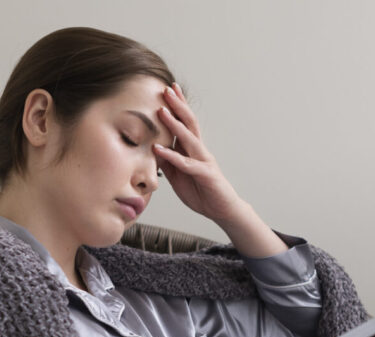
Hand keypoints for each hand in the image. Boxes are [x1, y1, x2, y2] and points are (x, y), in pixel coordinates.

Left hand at [153, 83, 244, 223]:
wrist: (223, 210)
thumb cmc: (202, 192)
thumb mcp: (178, 176)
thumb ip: (168, 163)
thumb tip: (152, 150)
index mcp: (194, 149)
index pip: (185, 123)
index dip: (178, 106)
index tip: (168, 90)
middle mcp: (200, 151)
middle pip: (189, 123)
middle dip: (178, 105)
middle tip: (166, 89)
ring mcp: (204, 161)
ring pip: (189, 138)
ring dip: (174, 124)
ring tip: (162, 111)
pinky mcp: (205, 175)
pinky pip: (186, 164)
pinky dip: (171, 156)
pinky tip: (158, 149)